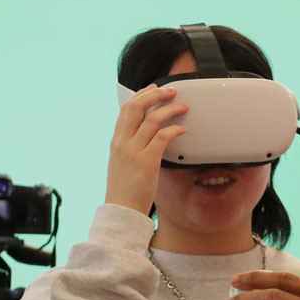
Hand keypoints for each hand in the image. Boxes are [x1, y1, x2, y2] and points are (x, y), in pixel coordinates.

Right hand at [104, 85, 187, 213]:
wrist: (121, 211)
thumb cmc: (125, 190)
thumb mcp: (121, 163)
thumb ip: (130, 147)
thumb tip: (145, 134)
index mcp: (116, 141)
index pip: (125, 109)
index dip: (140, 95)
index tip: (153, 88)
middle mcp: (122, 142)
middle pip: (136, 107)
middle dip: (155, 95)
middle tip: (171, 91)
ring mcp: (133, 151)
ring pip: (152, 119)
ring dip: (170, 109)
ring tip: (183, 107)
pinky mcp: (146, 161)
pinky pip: (162, 137)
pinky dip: (174, 129)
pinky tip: (183, 130)